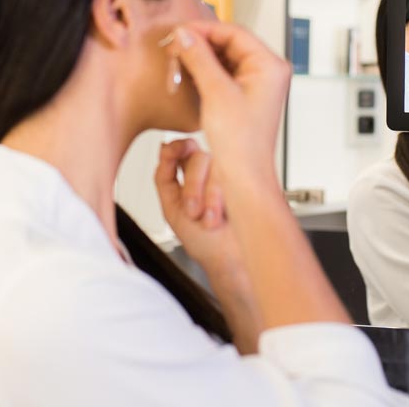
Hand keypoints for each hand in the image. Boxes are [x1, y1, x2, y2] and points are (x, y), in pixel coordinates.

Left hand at [153, 139, 243, 278]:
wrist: (229, 261)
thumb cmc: (204, 242)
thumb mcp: (172, 209)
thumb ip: (164, 177)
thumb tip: (163, 147)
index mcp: (188, 177)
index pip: (181, 149)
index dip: (176, 146)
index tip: (171, 151)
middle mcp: (209, 173)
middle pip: (196, 157)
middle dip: (192, 186)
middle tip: (193, 212)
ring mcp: (228, 176)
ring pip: (215, 166)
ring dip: (207, 195)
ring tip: (209, 220)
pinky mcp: (245, 181)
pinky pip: (229, 174)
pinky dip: (219, 197)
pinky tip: (219, 216)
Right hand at [169, 22, 290, 188]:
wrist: (243, 176)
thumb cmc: (241, 143)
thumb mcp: (216, 92)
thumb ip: (199, 58)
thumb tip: (185, 36)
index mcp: (270, 66)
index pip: (234, 33)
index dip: (205, 30)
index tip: (181, 31)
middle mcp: (267, 72)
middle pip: (229, 43)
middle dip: (200, 44)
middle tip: (175, 46)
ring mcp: (256, 84)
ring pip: (223, 58)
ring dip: (200, 58)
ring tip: (178, 60)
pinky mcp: (244, 95)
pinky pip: (222, 73)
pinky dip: (204, 71)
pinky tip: (188, 74)